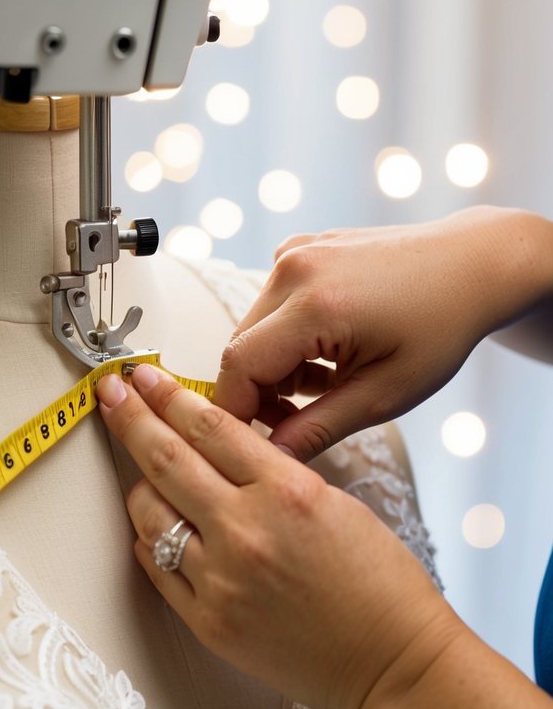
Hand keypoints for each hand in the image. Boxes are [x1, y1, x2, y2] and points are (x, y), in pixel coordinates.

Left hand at [96, 364, 458, 708]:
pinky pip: (156, 568)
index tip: (146, 378)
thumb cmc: (380, 584)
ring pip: (150, 513)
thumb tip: (222, 449)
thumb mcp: (334, 503)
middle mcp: (245, 530)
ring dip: (137, 482)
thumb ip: (273, 473)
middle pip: (166, 459)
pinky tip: (152, 525)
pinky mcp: (207, 621)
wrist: (392, 664)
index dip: (168, 396)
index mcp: (285, 491)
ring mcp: (220, 580)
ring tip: (135, 466)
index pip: (209, 427)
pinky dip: (149, 540)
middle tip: (111, 394)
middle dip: (131, 418)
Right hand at [215, 206, 550, 461]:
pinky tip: (328, 350)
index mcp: (315, 306)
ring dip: (273, 365)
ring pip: (253, 328)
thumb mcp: (385, 394)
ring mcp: (295, 252)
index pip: (238, 366)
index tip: (252, 443)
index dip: (236, 412)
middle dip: (256, 393)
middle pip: (239, 347)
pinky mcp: (299, 249)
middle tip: (297, 422)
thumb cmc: (441, 328)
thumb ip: (319, 428)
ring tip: (326, 384)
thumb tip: (272, 459)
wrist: (472, 264)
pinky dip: (286, 336)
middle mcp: (295, 269)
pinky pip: (270, 305)